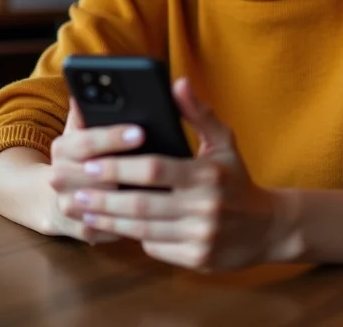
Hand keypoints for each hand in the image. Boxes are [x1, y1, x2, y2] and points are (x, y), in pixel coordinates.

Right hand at [46, 98, 144, 243]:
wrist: (52, 199)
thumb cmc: (81, 156)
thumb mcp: (81, 129)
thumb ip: (89, 109)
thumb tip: (90, 88)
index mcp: (63, 147)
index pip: (88, 140)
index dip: (114, 137)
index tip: (140, 132)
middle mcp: (58, 176)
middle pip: (94, 173)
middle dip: (125, 169)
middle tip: (157, 163)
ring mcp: (68, 205)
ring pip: (101, 202)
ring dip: (128, 196)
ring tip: (161, 188)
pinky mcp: (80, 229)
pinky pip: (107, 227)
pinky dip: (128, 221)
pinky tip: (153, 213)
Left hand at [72, 79, 287, 271]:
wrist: (267, 228)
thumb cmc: (237, 179)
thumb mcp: (224, 141)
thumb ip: (198, 113)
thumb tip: (177, 83)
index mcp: (207, 175)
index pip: (155, 170)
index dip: (120, 167)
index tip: (92, 164)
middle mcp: (204, 207)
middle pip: (142, 204)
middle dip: (104, 197)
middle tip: (75, 190)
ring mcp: (200, 237)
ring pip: (142, 230)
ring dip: (109, 219)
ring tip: (83, 208)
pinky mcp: (197, 260)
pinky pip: (155, 248)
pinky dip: (132, 237)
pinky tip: (111, 226)